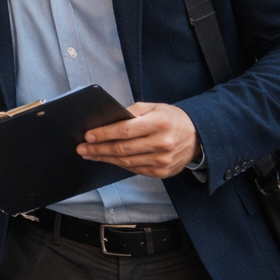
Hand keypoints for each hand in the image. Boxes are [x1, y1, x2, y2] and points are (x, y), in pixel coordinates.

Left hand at [76, 102, 200, 178]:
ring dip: (105, 158)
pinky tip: (107, 159)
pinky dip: (118, 165)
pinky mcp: (162, 172)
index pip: (125, 130)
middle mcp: (162, 143)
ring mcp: (163, 160)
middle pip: (123, 148)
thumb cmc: (172, 119)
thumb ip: (132, 112)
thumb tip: (107, 121)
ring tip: (89, 154)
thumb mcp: (154, 107)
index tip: (88, 136)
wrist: (198, 136)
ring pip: (126, 162)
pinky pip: (134, 169)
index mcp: (160, 123)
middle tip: (81, 148)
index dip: (104, 134)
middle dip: (98, 148)